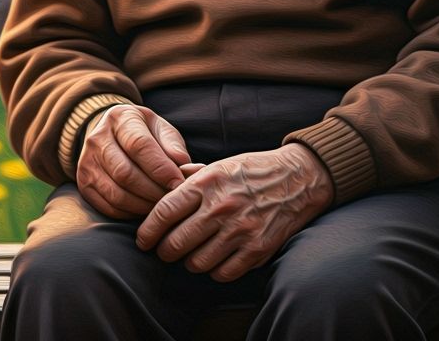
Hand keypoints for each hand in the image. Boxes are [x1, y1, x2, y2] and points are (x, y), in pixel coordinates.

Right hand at [76, 104, 194, 218]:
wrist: (112, 136)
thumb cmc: (144, 133)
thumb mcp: (160, 129)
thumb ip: (174, 145)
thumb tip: (185, 167)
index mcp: (120, 118)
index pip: (139, 145)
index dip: (161, 168)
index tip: (179, 183)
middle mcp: (97, 138)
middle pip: (125, 173)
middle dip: (154, 191)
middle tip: (172, 199)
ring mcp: (87, 162)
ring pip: (117, 194)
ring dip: (143, 206)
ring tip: (161, 206)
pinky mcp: (84, 184)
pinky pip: (109, 207)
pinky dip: (130, 214)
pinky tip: (144, 209)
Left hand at [136, 143, 334, 281]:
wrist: (296, 178)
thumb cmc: (249, 171)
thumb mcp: (217, 166)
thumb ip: (188, 179)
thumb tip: (161, 187)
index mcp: (206, 183)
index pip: (165, 211)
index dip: (148, 229)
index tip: (142, 240)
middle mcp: (220, 207)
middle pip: (177, 241)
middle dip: (164, 251)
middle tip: (162, 251)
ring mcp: (240, 230)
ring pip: (198, 261)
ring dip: (188, 263)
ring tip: (187, 257)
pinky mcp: (258, 249)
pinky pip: (224, 273)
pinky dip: (213, 271)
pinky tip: (212, 262)